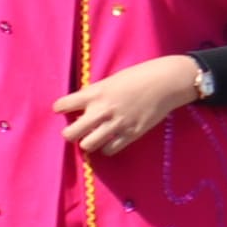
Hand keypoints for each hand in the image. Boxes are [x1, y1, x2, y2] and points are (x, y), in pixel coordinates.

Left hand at [56, 55, 199, 158]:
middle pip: (70, 133)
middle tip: (77, 130)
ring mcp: (116, 124)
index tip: (64, 109)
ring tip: (93, 137)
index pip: (63, 105)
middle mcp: (102, 110)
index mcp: (95, 93)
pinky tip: (110, 140)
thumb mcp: (111, 81)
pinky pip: (109, 150)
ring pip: (87, 145)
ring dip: (88, 142)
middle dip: (70, 133)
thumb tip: (82, 108)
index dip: (60, 108)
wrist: (165, 82)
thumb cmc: (138, 77)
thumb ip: (95, 94)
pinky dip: (106, 148)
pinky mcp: (131, 134)